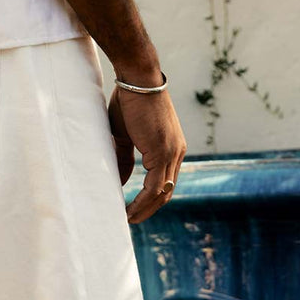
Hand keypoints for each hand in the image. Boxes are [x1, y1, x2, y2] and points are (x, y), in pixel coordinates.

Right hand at [108, 84, 186, 222]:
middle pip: (167, 192)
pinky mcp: (164, 152)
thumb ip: (125, 159)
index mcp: (172, 148)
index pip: (165, 181)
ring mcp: (173, 152)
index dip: (150, 199)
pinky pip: (155, 186)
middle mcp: (177, 152)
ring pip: (163, 192)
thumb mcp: (125, 135)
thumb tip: (121, 181)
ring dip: (145, 209)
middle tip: (131, 220)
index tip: (134, 209)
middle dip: (148, 209)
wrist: (138, 79)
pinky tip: (129, 210)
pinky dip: (143, 201)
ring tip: (127, 219)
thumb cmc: (129, 101)